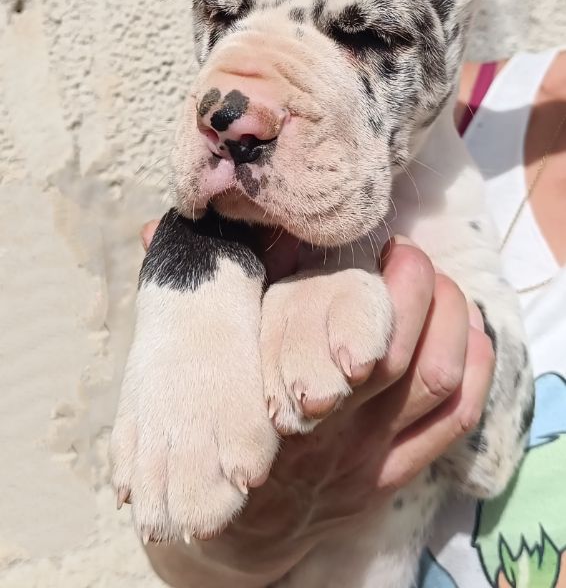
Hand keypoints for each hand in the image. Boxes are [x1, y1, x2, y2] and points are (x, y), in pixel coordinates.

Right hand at [138, 221, 493, 576]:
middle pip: (395, 346)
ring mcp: (364, 450)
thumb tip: (154, 228)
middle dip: (417, 284)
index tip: (377, 244)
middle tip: (408, 254)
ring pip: (433, 378)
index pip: (338, 325)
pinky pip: (452, 423)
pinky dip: (475, 371)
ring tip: (439, 285)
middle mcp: (326, 419)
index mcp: (274, 381)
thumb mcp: (195, 358)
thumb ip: (192, 291)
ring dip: (452, 319)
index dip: (372, 278)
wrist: (233, 530)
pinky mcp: (391, 474)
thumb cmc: (215, 423)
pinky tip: (470, 334)